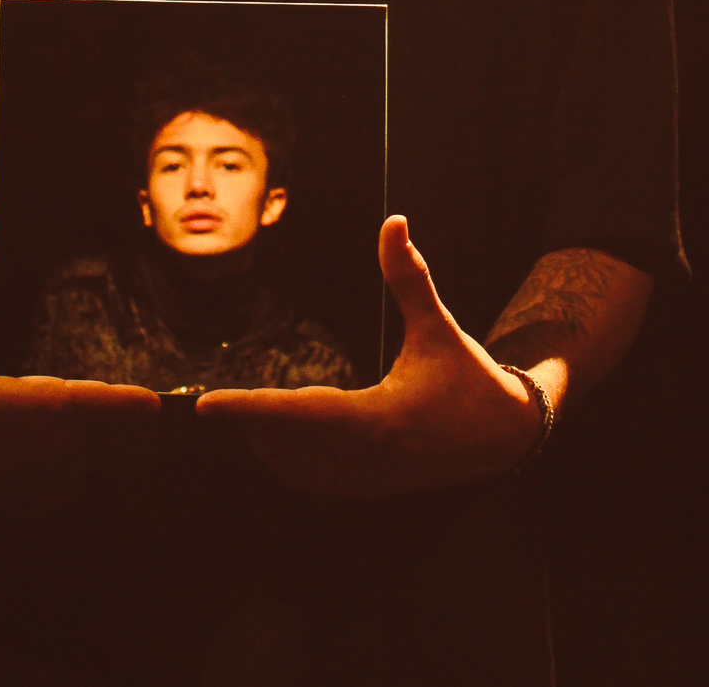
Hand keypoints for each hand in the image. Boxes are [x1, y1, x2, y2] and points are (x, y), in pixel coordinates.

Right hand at [0, 199, 157, 486]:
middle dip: (108, 415)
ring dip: (88, 432)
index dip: (107, 403)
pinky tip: (83, 430)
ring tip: (131, 417)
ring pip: (54, 452)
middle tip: (156, 406)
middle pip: (67, 431)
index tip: (149, 402)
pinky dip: (59, 445)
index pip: (59, 404)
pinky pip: (34, 463)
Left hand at [194, 216, 542, 495]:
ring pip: (290, 466)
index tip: (205, 405)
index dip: (249, 408)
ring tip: (230, 411)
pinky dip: (281, 455)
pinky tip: (266, 433)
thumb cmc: (469, 377)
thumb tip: (394, 221)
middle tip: (204, 400)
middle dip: (244, 420)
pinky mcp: (366, 487)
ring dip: (258, 439)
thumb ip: (410, 277)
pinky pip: (308, 477)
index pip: (299, 414)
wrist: (504, 436)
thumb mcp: (440, 326)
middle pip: (282, 443)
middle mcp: (367, 459)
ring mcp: (365, 480)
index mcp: (380, 420)